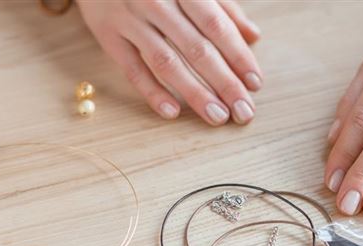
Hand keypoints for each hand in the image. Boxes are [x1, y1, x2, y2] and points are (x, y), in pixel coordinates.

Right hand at [76, 0, 261, 124]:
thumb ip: (224, 8)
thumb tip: (254, 36)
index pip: (217, 26)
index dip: (238, 56)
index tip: (255, 84)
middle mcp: (156, 0)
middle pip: (197, 48)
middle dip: (224, 83)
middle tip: (243, 112)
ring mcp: (130, 18)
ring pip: (166, 62)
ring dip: (195, 93)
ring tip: (216, 116)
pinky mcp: (107, 34)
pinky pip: (132, 68)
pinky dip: (152, 92)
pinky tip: (172, 113)